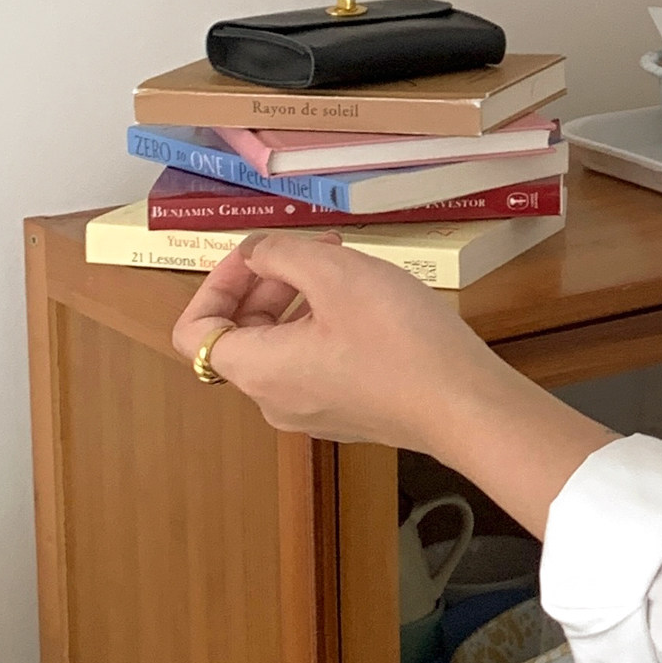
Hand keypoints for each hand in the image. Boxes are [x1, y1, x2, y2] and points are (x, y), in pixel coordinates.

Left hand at [169, 234, 618, 535]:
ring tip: (349, 268)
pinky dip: (326, 328)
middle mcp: (273, 400)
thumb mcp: (338, 275)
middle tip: (316, 248)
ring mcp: (312, 412)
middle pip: (242, 337)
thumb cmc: (398, 338)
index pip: (196, 331)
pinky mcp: (348, 414)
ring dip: (300, 301)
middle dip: (268, 283)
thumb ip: (284, 255)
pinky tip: (372, 307)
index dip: (216, 283)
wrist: (465, 404)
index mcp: (258, 369)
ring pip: (282, 349)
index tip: (258, 252)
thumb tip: (258, 254)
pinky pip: (315, 366)